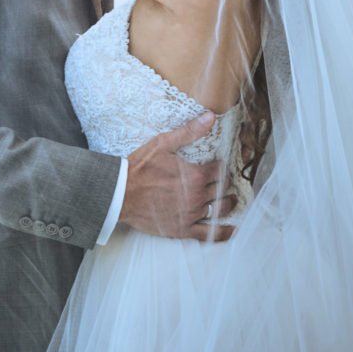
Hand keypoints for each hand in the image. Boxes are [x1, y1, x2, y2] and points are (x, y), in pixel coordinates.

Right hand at [121, 113, 236, 242]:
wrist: (120, 194)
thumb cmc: (140, 168)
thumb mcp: (162, 144)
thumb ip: (189, 131)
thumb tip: (210, 117)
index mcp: (195, 175)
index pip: (220, 170)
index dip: (222, 166)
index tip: (220, 165)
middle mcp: (197, 196)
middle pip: (223, 189)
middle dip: (226, 183)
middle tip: (225, 181)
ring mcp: (191, 215)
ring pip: (220, 209)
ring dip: (227, 203)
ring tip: (230, 199)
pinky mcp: (183, 229)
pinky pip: (209, 234)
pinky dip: (223, 233)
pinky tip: (232, 230)